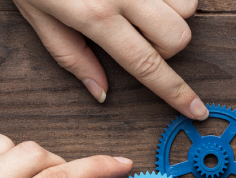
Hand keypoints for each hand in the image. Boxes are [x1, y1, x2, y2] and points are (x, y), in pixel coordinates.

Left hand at [14, 0, 208, 119]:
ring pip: (187, 7)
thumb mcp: (38, 17)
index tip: (196, 109)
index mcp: (96, 16)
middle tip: (140, 36)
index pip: (146, 64)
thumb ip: (71, 56)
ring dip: (171, 14)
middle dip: (167, 47)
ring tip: (142, 7)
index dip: (175, 92)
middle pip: (177, 37)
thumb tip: (100, 91)